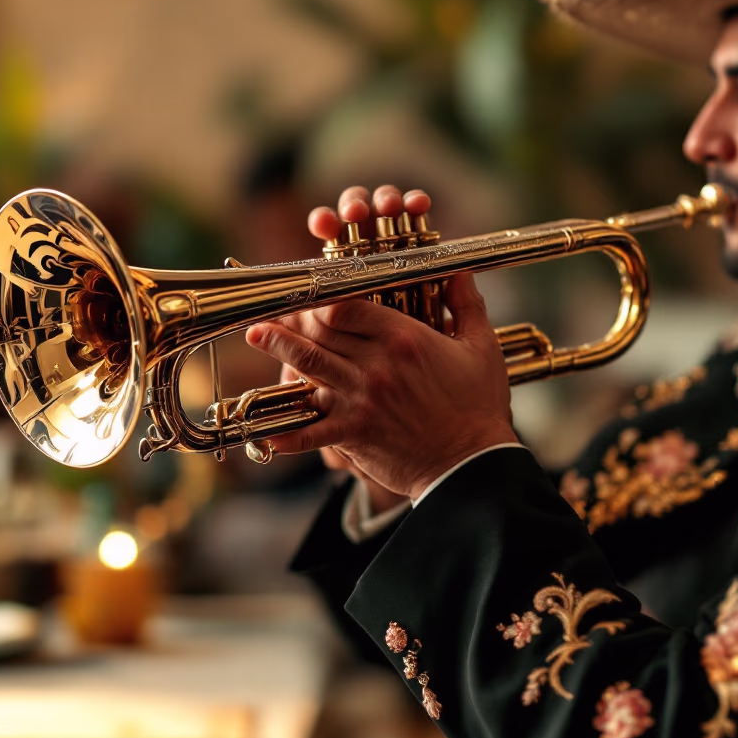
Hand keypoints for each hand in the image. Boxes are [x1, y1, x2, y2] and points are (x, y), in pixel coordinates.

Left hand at [247, 185, 516, 500]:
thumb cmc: (479, 407)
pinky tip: (263, 432)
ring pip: (309, 368)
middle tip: (272, 308)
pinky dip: (286, 432)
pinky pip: (311, 431)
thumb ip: (467, 305)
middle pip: (320, 332)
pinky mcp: (354, 434)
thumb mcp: (482, 348)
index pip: (346, 306)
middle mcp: (376, 365)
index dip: (322, 296)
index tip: (311, 292)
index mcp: (404, 338)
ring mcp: (361, 400)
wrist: (472, 465)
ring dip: (278, 349)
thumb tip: (460, 272)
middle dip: (292, 317)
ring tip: (256, 335)